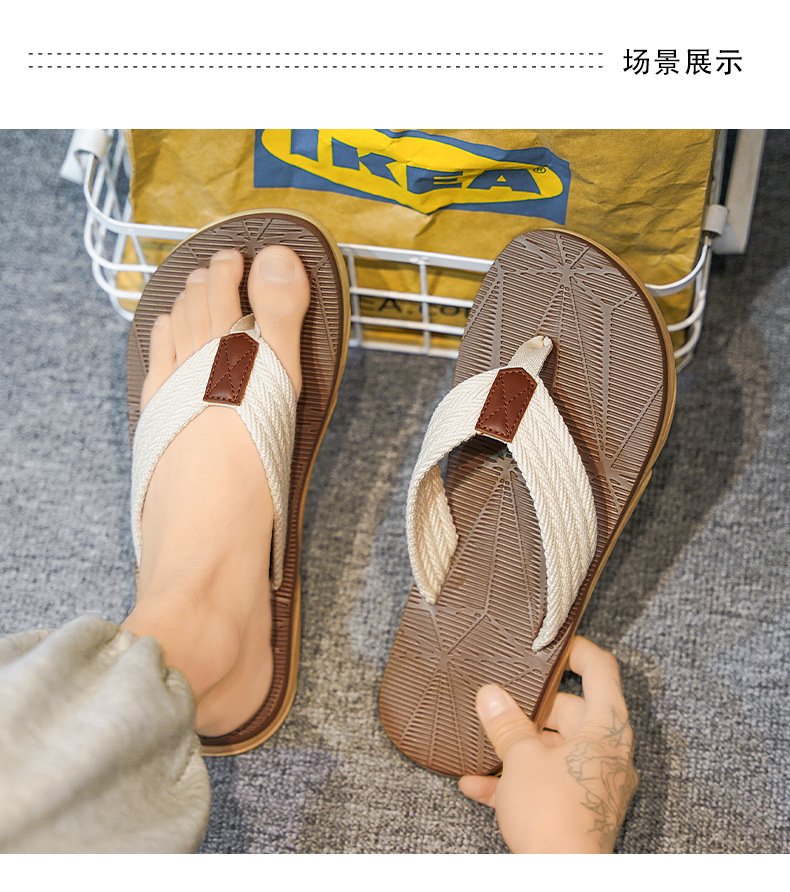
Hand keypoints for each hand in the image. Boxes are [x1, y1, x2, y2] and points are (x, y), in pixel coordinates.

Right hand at [459, 636, 637, 852]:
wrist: (562, 880)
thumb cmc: (553, 814)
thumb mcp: (521, 758)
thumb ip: (506, 723)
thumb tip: (491, 695)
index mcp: (607, 729)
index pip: (602, 671)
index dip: (577, 651)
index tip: (552, 646)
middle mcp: (609, 753)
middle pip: (574, 712)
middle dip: (533, 710)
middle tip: (501, 702)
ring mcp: (598, 783)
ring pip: (558, 749)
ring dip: (520, 747)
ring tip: (484, 744)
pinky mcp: (583, 810)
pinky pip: (550, 783)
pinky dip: (519, 780)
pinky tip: (478, 784)